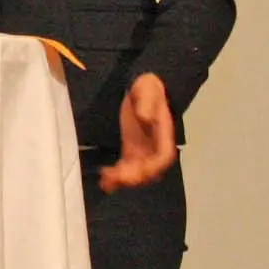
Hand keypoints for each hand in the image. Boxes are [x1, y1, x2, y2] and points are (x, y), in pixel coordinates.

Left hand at [98, 74, 178, 191]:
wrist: (143, 88)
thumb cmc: (149, 88)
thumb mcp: (148, 90)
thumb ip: (148, 104)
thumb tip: (145, 117)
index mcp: (164, 136)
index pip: (162, 158)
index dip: (152, 168)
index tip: (138, 169)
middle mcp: (155, 148)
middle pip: (148, 170)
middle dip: (133, 177)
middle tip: (116, 176)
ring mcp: (143, 152)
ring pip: (136, 173)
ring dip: (122, 179)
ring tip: (106, 180)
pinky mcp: (131, 151)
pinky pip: (125, 168)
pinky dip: (115, 176)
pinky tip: (104, 179)